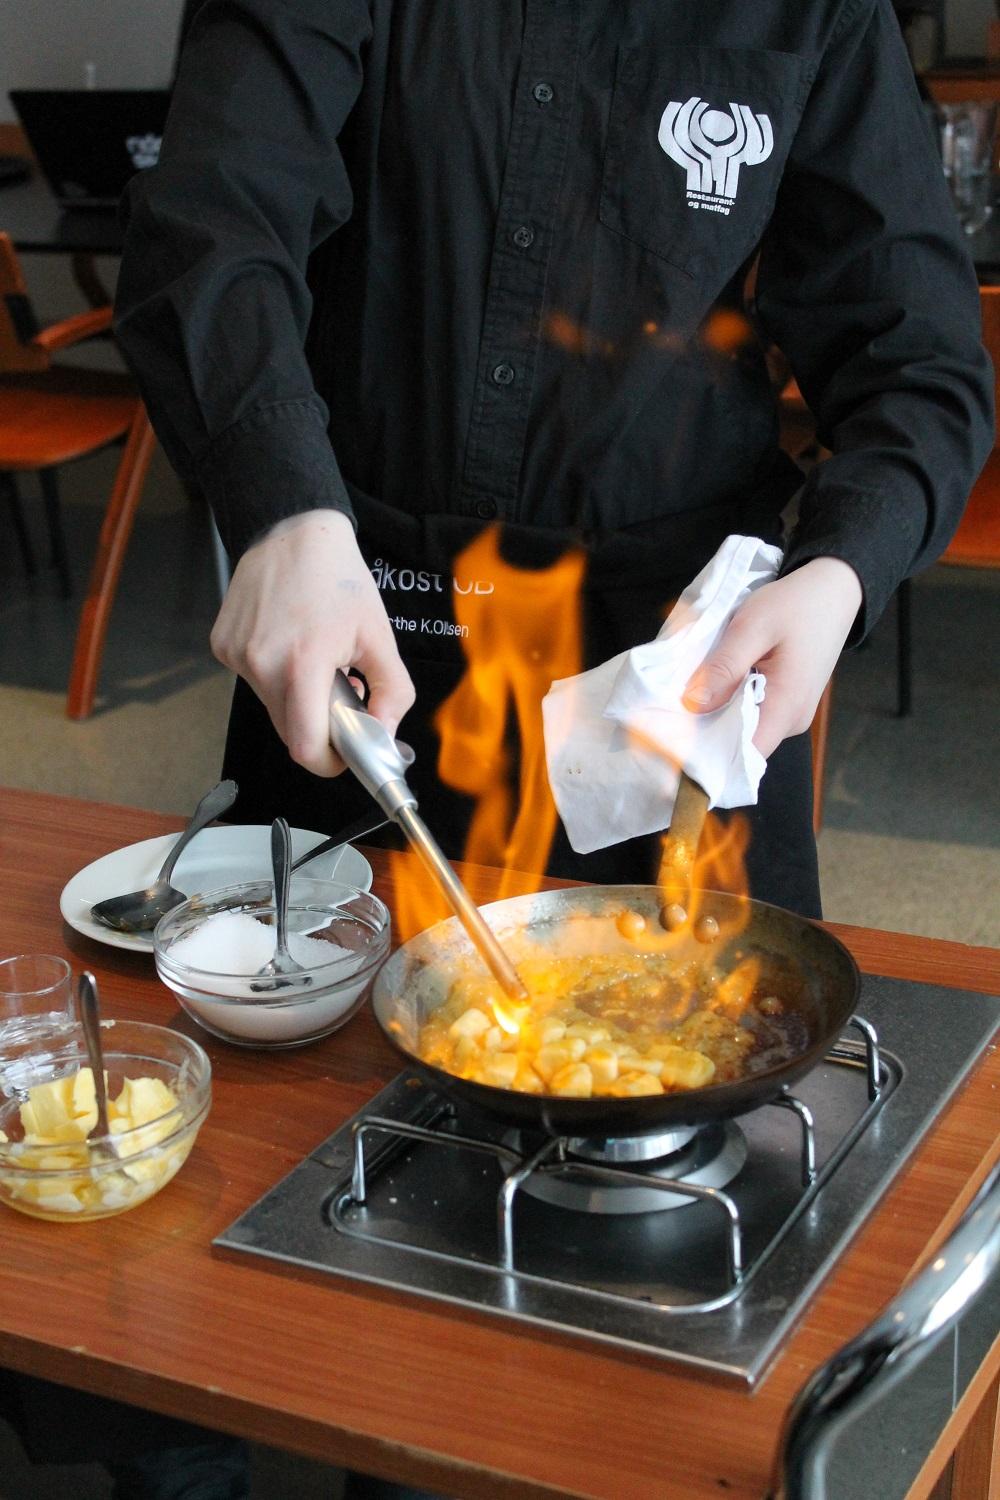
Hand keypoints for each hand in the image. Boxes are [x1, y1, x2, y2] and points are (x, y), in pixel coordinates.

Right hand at [210, 509, 414, 775]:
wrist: (292, 533)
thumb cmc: (339, 579)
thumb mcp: (379, 636)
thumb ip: (391, 692)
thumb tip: (384, 735)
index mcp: (302, 662)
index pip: (304, 745)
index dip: (327, 761)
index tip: (345, 754)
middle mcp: (260, 663)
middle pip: (289, 730)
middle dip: (319, 726)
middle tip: (342, 697)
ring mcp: (236, 655)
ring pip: (272, 706)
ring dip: (298, 699)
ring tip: (317, 662)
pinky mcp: (222, 646)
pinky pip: (254, 682)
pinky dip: (277, 678)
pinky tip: (292, 645)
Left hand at [682, 557, 862, 757]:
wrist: (833, 590)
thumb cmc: (795, 605)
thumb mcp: (752, 627)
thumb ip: (724, 668)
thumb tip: (692, 705)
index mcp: (787, 706)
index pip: (745, 756)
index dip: (708, 753)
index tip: (675, 740)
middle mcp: (793, 720)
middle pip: (742, 747)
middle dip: (706, 733)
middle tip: (671, 714)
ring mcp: (793, 714)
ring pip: (746, 731)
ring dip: (718, 717)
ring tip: (690, 696)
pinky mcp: (789, 704)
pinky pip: (755, 715)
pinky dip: (732, 705)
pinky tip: (715, 687)